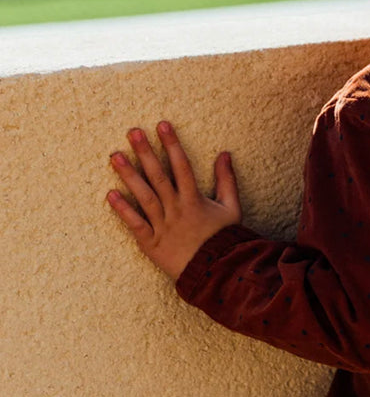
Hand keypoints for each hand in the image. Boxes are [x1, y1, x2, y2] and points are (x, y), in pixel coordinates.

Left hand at [107, 121, 240, 277]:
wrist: (214, 271)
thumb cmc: (224, 238)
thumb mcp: (232, 208)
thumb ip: (227, 180)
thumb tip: (225, 154)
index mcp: (194, 199)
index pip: (181, 165)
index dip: (172, 144)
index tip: (162, 125)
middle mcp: (176, 209)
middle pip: (158, 176)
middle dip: (145, 152)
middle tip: (132, 132)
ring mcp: (162, 225)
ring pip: (143, 196)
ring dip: (128, 175)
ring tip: (115, 155)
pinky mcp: (151, 242)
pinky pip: (134, 224)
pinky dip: (122, 210)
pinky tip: (110, 194)